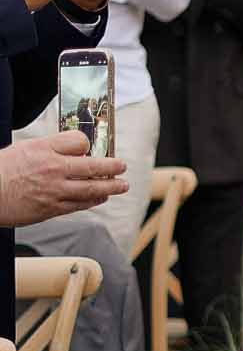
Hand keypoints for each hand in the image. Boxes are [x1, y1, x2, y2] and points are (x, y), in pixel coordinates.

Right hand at [0, 133, 125, 226]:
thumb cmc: (3, 170)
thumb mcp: (26, 149)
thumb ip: (51, 149)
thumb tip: (75, 151)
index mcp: (44, 150)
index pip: (78, 141)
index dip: (87, 144)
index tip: (91, 148)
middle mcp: (52, 169)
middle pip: (92, 167)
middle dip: (112, 167)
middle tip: (122, 166)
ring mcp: (54, 190)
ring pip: (91, 189)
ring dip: (110, 187)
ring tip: (121, 185)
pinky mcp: (52, 208)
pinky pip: (79, 204)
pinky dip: (93, 201)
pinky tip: (100, 198)